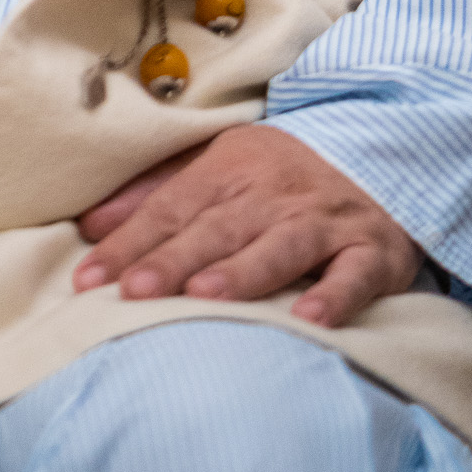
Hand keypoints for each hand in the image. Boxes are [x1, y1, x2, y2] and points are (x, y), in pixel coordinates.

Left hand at [73, 127, 422, 325]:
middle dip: (173, 259)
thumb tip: (89, 224)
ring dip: (243, 272)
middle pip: (217, 229)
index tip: (88, 277)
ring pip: (279, 247)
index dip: (129, 241)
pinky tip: (309, 318)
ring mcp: (324, 221)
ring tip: (204, 296)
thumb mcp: (219, 168)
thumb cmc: (282, 176)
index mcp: (231, 168)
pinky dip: (335, 295)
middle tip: (133, 291)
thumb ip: (155, 196)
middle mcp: (274, 194)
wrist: (382, 153)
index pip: (171, 208)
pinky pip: (353, 273)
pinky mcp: (370, 251)